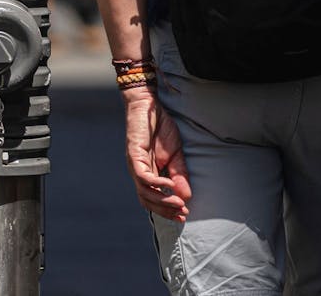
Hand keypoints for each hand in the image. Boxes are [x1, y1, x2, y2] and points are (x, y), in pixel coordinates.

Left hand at [123, 88, 191, 220]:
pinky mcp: (134, 154)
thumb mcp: (176, 155)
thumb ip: (179, 175)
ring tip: (179, 203)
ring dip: (162, 200)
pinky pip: (142, 174)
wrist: (150, 106)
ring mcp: (134, 164)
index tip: (184, 215)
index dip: (167, 210)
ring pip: (144, 191)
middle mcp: (138, 172)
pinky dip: (156, 182)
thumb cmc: (161, 129)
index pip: (153, 199)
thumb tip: (186, 197)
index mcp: (147, 174)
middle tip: (182, 214)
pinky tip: (169, 184)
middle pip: (147, 200)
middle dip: (165, 209)